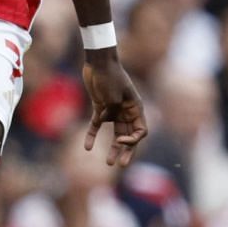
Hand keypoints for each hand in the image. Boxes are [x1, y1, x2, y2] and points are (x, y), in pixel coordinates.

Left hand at [81, 49, 146, 167]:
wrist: (98, 62)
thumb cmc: (110, 76)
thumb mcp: (114, 94)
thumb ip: (112, 110)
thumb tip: (104, 120)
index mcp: (135, 108)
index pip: (140, 131)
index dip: (132, 140)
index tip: (118, 139)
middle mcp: (127, 111)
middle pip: (129, 136)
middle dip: (126, 151)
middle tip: (121, 165)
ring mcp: (114, 109)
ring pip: (115, 133)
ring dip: (113, 148)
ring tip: (108, 162)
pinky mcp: (100, 107)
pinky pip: (97, 125)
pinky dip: (92, 135)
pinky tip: (87, 147)